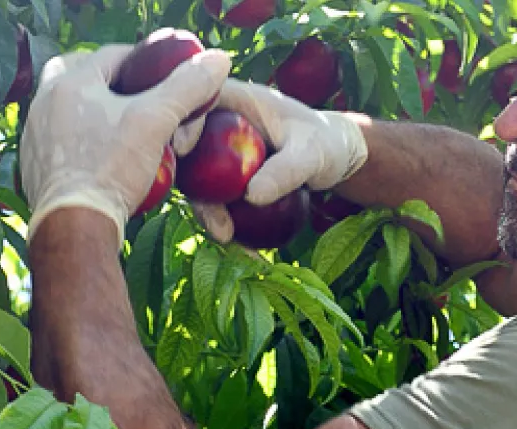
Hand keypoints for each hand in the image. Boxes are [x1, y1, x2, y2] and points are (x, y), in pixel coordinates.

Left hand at [20, 45, 230, 248]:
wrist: (74, 225)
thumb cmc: (112, 169)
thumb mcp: (156, 123)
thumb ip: (187, 87)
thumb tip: (219, 59)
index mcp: (71, 81)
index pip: (113, 55)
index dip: (144, 62)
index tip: (163, 77)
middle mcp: (44, 101)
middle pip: (78, 72)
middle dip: (107, 79)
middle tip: (134, 97)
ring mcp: (33, 134)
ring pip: (65, 106)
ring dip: (90, 109)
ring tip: (119, 127)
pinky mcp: (32, 164)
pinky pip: (57, 138)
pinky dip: (78, 139)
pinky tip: (99, 156)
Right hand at [178, 79, 367, 242]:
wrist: (334, 158)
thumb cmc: (327, 143)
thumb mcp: (312, 154)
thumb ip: (286, 170)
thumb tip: (252, 196)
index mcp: (238, 100)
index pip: (197, 100)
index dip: (183, 119)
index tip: (182, 149)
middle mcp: (220, 122)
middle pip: (188, 145)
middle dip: (192, 182)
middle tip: (213, 219)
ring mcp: (218, 149)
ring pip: (196, 176)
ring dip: (206, 208)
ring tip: (227, 237)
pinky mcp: (223, 174)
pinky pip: (212, 194)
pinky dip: (220, 216)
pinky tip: (235, 241)